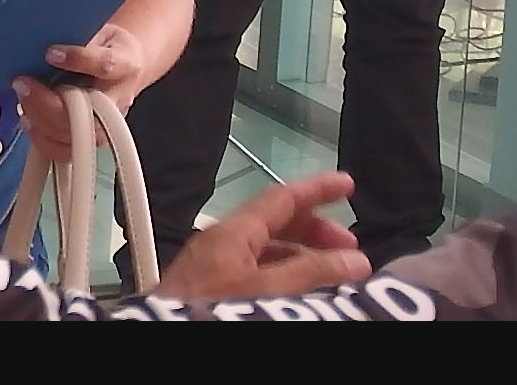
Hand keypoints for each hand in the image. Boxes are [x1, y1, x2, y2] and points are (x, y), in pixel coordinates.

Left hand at [13, 23, 150, 164]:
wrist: (127, 65)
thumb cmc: (106, 45)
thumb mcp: (97, 30)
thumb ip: (76, 36)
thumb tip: (39, 37)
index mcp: (124, 65)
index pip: (104, 65)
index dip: (78, 60)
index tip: (49, 53)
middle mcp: (119, 99)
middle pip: (87, 112)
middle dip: (48, 102)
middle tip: (22, 84)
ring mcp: (107, 124)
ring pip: (74, 136)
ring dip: (42, 121)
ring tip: (22, 99)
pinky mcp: (94, 139)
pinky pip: (68, 151)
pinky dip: (43, 140)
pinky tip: (28, 120)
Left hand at [155, 171, 367, 299]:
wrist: (162, 334)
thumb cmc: (210, 307)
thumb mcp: (266, 288)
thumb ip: (310, 272)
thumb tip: (355, 259)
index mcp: (231, 231)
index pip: (280, 198)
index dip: (317, 188)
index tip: (348, 183)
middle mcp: (221, 241)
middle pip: (275, 222)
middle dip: (315, 230)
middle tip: (350, 248)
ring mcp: (214, 264)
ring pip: (267, 249)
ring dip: (302, 255)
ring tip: (332, 273)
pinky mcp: (211, 287)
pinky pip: (256, 269)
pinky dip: (284, 273)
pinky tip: (299, 292)